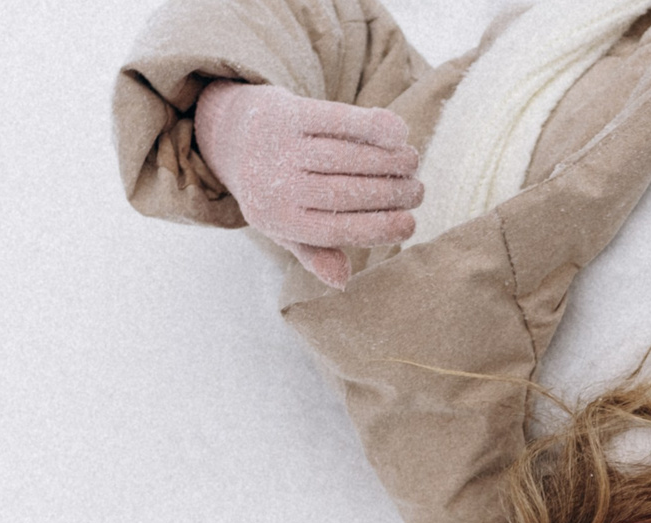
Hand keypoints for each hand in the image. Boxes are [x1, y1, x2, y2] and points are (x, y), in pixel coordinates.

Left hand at [194, 81, 422, 284]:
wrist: (232, 134)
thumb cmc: (272, 189)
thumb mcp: (285, 227)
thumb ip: (315, 251)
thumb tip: (343, 281)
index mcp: (279, 220)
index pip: (339, 229)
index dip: (380, 228)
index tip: (411, 224)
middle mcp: (276, 184)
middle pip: (347, 192)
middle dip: (391, 193)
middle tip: (417, 191)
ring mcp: (280, 146)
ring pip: (346, 156)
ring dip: (389, 159)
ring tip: (412, 163)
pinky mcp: (288, 112)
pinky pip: (337, 119)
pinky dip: (371, 125)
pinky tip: (399, 131)